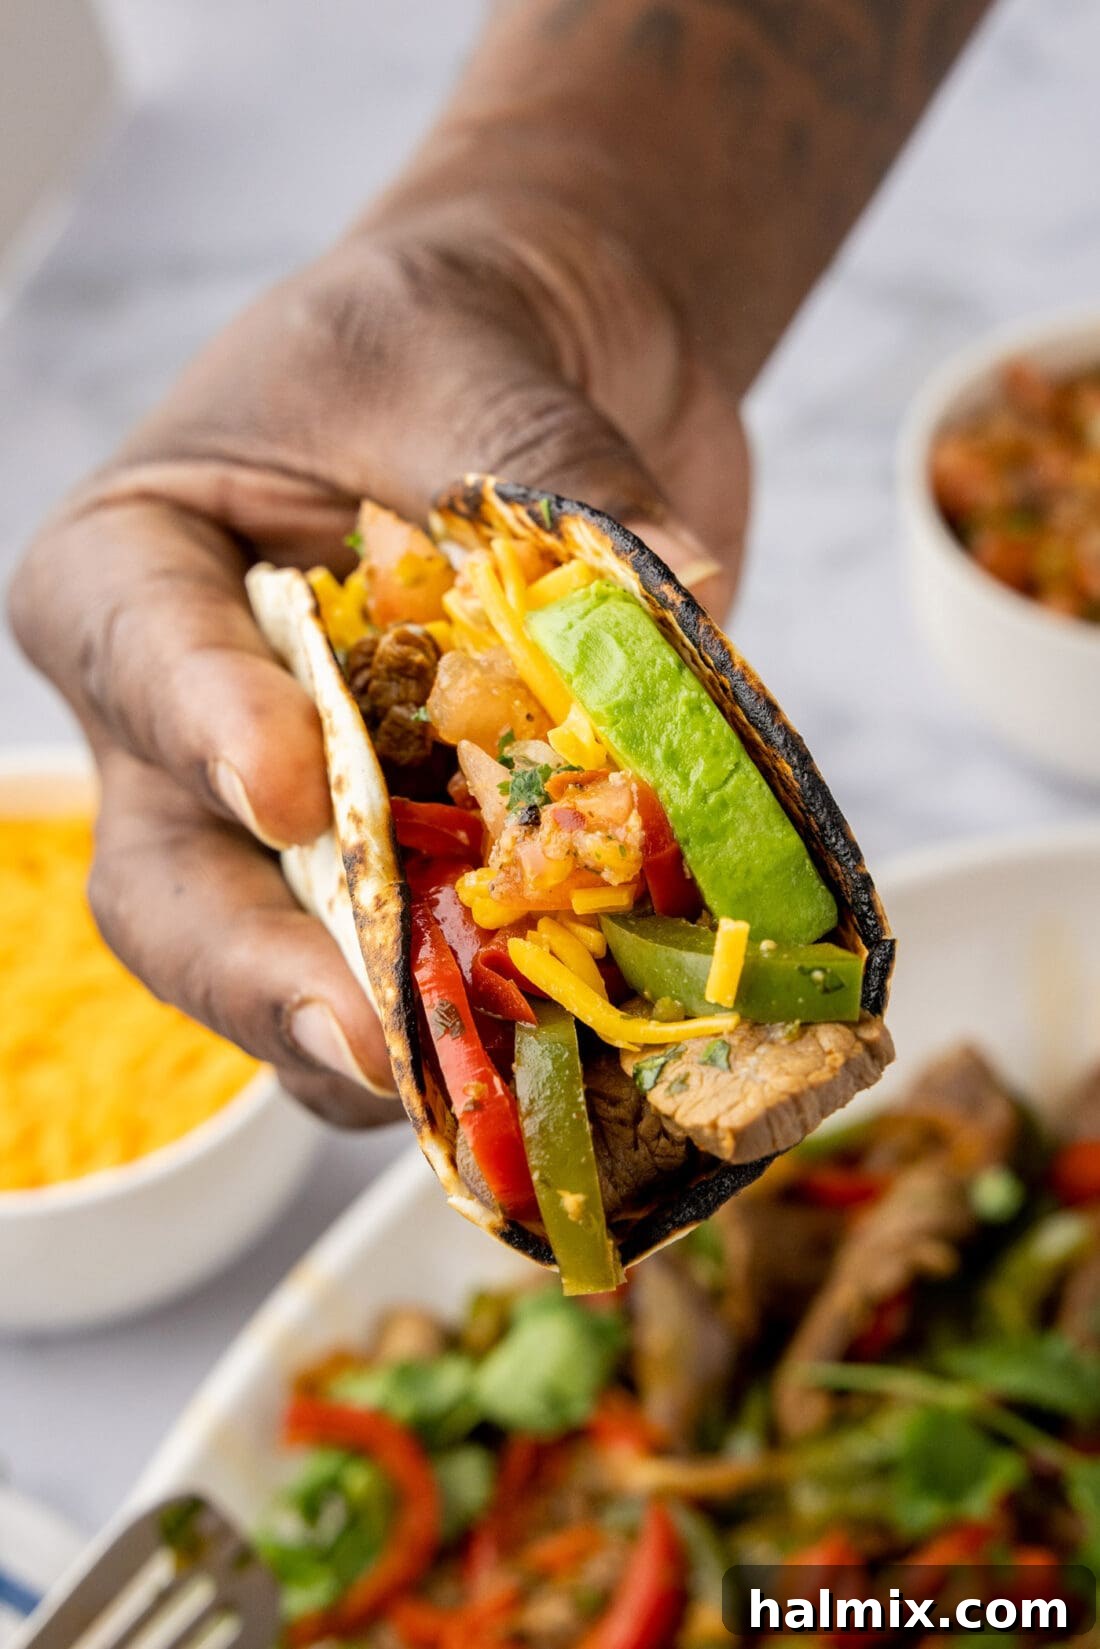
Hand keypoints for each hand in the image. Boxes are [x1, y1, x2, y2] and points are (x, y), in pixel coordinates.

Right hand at [8, 193, 747, 1123]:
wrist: (545, 375)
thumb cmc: (448, 330)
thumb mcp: (467, 350)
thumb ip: (546, 470)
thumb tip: (675, 583)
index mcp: (143, 571)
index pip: (135, 658)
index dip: (202, 735)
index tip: (296, 789)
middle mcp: (197, 730)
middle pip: (177, 889)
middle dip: (267, 974)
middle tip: (371, 1039)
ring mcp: (315, 822)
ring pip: (298, 974)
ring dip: (395, 1040)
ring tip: (495, 1084)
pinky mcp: (428, 865)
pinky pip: (432, 978)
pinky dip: (502, 1026)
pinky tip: (582, 1048)